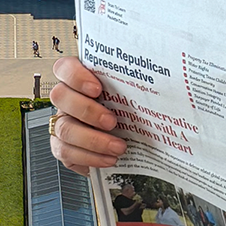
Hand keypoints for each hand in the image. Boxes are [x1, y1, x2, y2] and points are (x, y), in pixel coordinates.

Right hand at [47, 56, 125, 174]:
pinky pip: (66, 152)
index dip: (76, 76)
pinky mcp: (63, 146)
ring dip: (93, 139)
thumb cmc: (127, 108)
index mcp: (79, 79)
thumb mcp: (132, 91)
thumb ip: (136, 81)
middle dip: (87, 110)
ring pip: (64, 128)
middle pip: (60, 96)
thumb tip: (164, 76)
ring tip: (118, 146)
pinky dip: (90, 157)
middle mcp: (67, 99)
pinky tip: (109, 158)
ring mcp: (62, 122)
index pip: (65, 67)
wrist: (127, 139)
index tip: (97, 88)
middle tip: (112, 121)